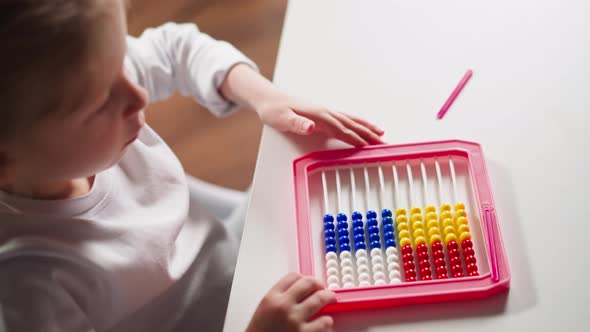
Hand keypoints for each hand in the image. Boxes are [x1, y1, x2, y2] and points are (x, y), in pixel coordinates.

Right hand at [246, 273, 335, 331]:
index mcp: (272, 298)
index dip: (305, 278)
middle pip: (309, 283)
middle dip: (320, 285)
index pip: (294, 277)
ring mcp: (294, 320)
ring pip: (320, 299)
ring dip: (328, 299)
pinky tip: (324, 323)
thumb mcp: (265, 309)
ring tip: (330, 301)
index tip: (310, 283)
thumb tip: (302, 291)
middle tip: (323, 290)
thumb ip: (281, 297)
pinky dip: (327, 321)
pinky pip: (325, 322)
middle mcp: (284, 306)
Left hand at [256, 96, 384, 146]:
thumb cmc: (274, 111)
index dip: (357, 139)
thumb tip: (310, 127)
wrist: (269, 99)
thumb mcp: (282, 119)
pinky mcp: (323, 113)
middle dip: (369, 135)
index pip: (342, 130)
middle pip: (352, 125)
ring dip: (367, 128)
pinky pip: (345, 118)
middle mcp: (326, 112)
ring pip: (351, 120)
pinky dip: (357, 122)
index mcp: (319, 115)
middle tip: (385, 145)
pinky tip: (362, 126)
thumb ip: (297, 123)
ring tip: (382, 135)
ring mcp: (326, 111)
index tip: (370, 148)